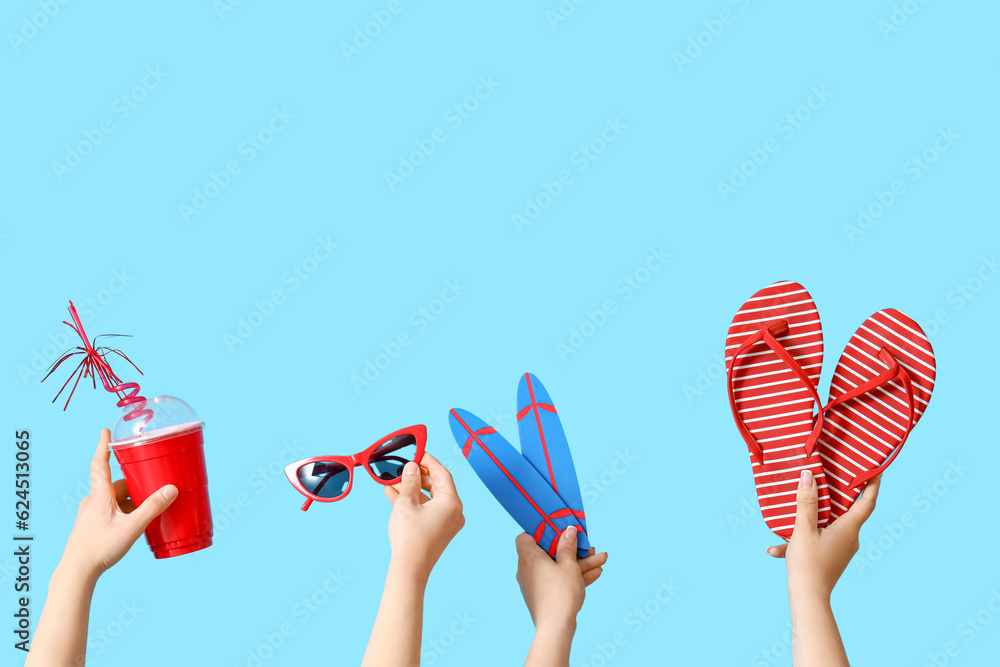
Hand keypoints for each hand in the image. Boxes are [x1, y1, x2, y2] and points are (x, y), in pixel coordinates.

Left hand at [63, 428, 177, 577]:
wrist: (77, 572)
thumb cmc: (100, 548)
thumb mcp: (131, 527)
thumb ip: (152, 508)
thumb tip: (171, 489)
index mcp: (99, 496)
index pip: (100, 464)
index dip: (103, 446)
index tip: (105, 431)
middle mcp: (93, 501)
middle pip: (116, 483)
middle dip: (134, 482)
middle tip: (151, 480)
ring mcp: (91, 514)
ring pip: (115, 498)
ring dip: (131, 499)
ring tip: (149, 505)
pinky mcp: (92, 525)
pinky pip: (112, 510)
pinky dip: (126, 510)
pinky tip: (137, 521)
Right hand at [383, 452, 463, 581]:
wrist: (410, 569)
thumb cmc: (410, 537)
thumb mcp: (406, 503)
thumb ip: (409, 482)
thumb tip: (411, 467)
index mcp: (451, 502)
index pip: (442, 473)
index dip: (428, 461)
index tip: (417, 453)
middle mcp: (454, 511)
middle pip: (437, 485)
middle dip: (417, 477)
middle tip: (402, 470)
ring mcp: (447, 522)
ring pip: (429, 498)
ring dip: (411, 489)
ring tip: (392, 482)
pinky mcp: (439, 530)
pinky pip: (427, 509)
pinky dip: (413, 502)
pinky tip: (394, 495)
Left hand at [516, 526, 607, 629]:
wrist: (556, 628)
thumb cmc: (560, 593)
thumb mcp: (568, 565)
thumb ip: (568, 546)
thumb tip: (568, 530)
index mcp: (529, 557)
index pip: (526, 537)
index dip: (541, 531)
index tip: (557, 530)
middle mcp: (528, 569)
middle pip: (550, 553)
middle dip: (572, 550)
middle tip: (589, 547)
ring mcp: (536, 584)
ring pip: (558, 568)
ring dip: (579, 563)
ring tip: (601, 559)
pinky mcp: (544, 596)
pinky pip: (559, 580)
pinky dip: (574, 576)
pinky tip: (596, 573)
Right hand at [767, 469, 881, 599]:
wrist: (808, 599)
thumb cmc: (808, 565)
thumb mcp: (803, 530)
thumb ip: (807, 502)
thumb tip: (809, 476)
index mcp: (849, 529)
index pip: (866, 501)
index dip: (872, 483)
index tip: (876, 468)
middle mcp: (850, 538)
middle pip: (850, 510)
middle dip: (842, 492)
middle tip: (835, 474)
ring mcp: (841, 548)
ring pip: (831, 524)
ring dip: (816, 514)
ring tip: (799, 504)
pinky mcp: (831, 557)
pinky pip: (818, 540)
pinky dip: (802, 538)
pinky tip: (776, 547)